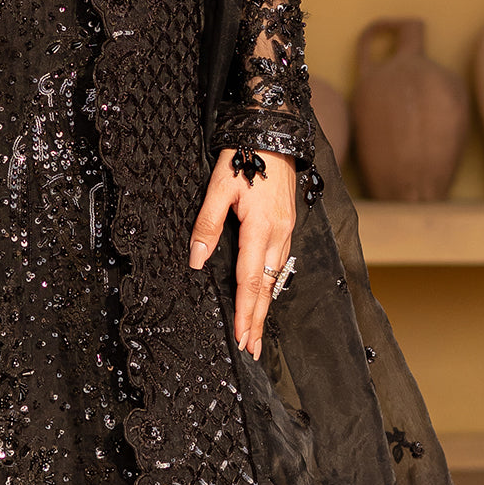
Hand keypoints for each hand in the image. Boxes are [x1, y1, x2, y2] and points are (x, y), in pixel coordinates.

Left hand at [187, 148, 296, 360]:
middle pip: (266, 288)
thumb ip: (206, 225)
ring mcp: (286, 231)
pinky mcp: (287, 225)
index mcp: (260, 228)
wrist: (273, 135)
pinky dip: (271, 285)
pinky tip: (265, 294)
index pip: (250, 281)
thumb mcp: (218, 188)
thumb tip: (196, 260)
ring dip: (265, 307)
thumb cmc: (244, 158)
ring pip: (274, 278)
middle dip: (259, 321)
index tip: (242, 337)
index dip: (246, 313)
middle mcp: (278, 235)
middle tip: (253, 349)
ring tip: (258, 330)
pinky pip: (278, 263)